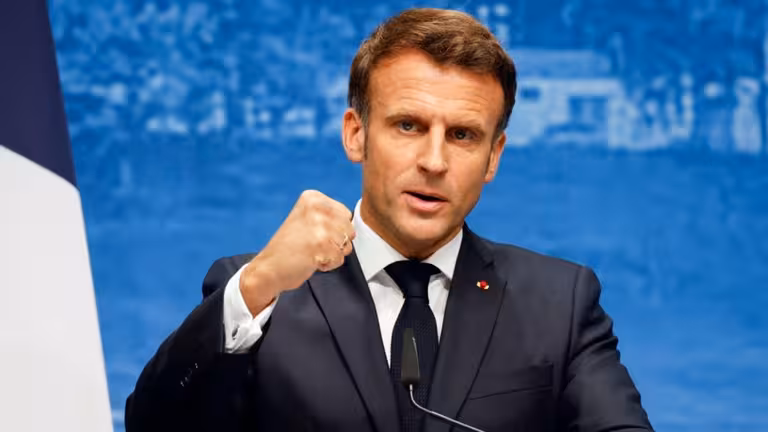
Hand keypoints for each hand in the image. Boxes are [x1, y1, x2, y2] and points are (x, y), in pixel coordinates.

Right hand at [240, 190, 355, 314]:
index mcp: (313, 197)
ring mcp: (319, 226)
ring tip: (311, 252)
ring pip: (346, 245)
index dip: (334, 229)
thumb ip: (331, 217)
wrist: (269, 268)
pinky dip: (328, 264)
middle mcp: (316, 208)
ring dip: (332, 254)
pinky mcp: (320, 245)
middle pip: (349, 229)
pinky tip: (310, 260)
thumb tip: (354, 228)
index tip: (312, 233)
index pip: (346, 214)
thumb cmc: (291, 246)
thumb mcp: (308, 219)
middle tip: (312, 245)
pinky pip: (340, 259)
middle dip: (336, 243)